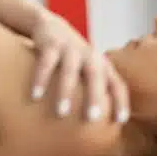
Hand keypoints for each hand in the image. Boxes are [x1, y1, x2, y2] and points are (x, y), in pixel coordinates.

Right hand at [28, 9, 129, 123]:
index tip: (120, 121)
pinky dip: (41, 78)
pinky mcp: (51, 44)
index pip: (117, 83)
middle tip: (91, 118)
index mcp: (102, 65)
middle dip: (94, 96)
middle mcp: (89, 56)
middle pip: (96, 75)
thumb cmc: (75, 58)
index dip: (120, 101)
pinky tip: (35, 95)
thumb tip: (105, 128)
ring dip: (66, 91)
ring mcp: (70, 49)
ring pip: (70, 70)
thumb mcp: (90, 70)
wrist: (51, 27)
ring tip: (61, 113)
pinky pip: (46, 62)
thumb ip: (99, 91)